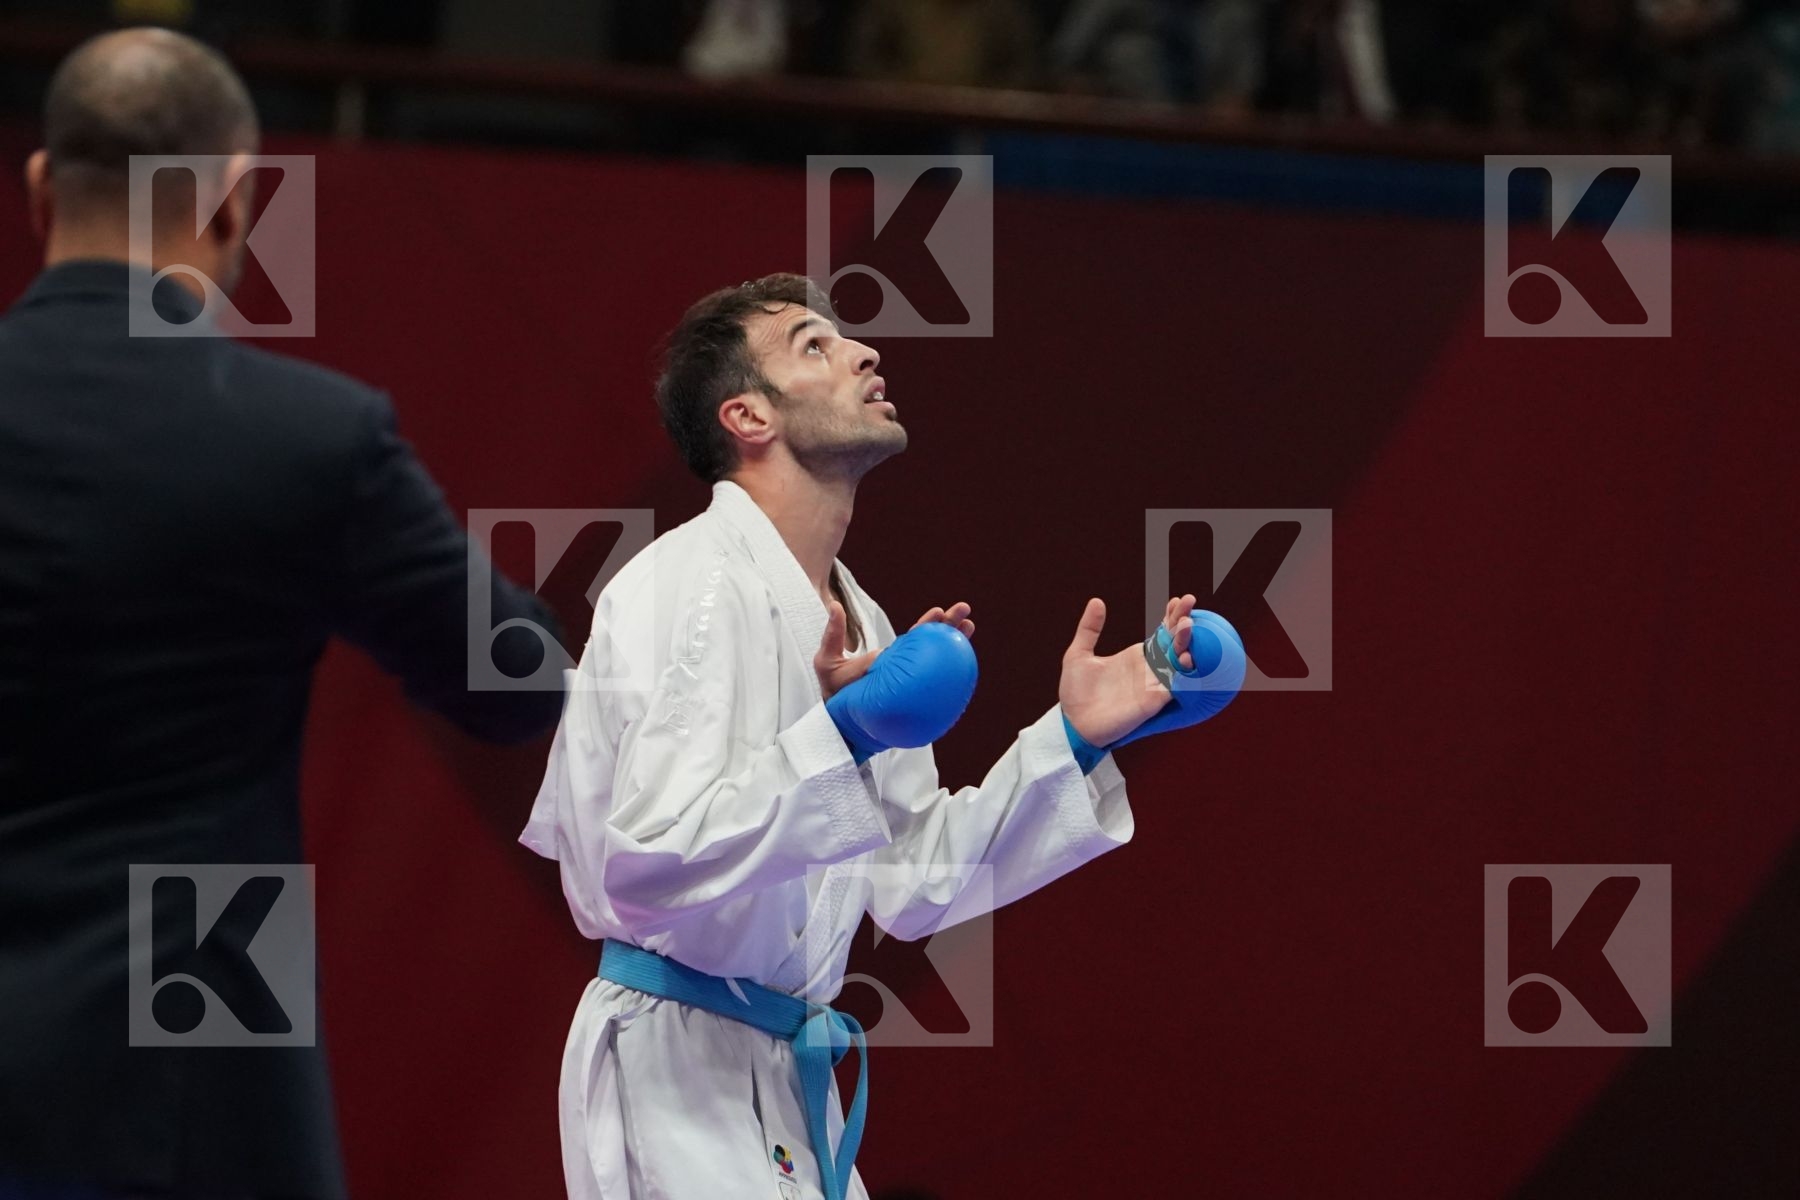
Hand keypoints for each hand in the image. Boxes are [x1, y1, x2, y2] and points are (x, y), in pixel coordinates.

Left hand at [815, 600, 974, 699]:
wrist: (839, 725)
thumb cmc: (835, 694)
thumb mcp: (828, 662)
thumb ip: (833, 635)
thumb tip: (834, 605)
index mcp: (893, 656)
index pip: (915, 636)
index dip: (929, 623)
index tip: (940, 610)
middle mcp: (906, 668)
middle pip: (934, 644)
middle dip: (951, 626)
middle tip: (965, 611)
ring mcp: (912, 685)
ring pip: (940, 663)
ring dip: (957, 646)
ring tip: (969, 629)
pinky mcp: (915, 703)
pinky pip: (937, 691)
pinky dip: (953, 681)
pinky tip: (965, 674)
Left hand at [1058, 593, 1195, 746]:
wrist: (1072, 722)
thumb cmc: (1076, 692)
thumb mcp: (1079, 654)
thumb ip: (1089, 628)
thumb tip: (1097, 601)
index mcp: (1136, 656)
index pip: (1160, 632)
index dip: (1170, 616)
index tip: (1177, 599)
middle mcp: (1149, 668)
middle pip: (1173, 641)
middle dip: (1183, 621)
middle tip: (1190, 600)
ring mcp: (1153, 684)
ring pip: (1178, 660)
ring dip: (1184, 642)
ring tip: (1186, 623)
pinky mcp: (1153, 701)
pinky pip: (1174, 686)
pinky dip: (1182, 673)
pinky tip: (1187, 657)